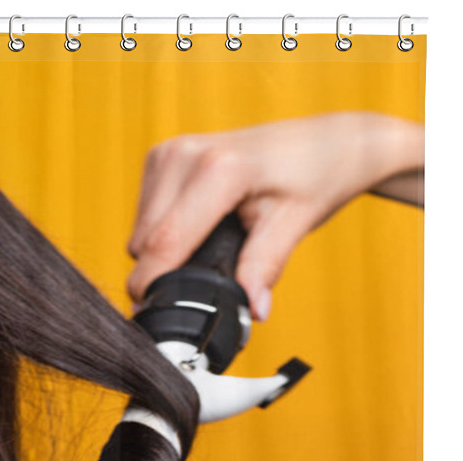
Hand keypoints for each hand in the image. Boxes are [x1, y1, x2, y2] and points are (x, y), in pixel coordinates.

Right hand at [127, 113, 424, 321]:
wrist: (323, 142)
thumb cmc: (315, 177)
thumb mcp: (294, 225)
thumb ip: (265, 267)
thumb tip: (251, 311)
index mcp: (218, 169)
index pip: (165, 242)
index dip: (155, 286)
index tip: (158, 316)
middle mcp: (184, 154)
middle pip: (144, 242)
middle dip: (165, 272)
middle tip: (207, 284)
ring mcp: (169, 152)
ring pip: (139, 231)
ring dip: (162, 253)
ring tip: (210, 249)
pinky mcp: (162, 156)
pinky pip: (144, 216)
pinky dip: (162, 233)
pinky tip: (199, 229)